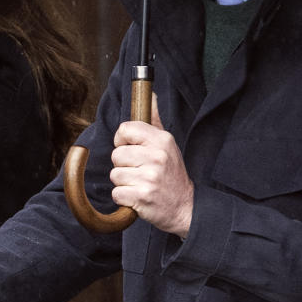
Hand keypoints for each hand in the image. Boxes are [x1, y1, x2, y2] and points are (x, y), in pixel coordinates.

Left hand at [110, 95, 193, 236]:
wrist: (185, 207)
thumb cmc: (171, 173)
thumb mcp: (168, 143)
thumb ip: (154, 119)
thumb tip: (150, 94)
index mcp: (161, 140)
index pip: (125, 129)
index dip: (122, 141)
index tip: (130, 149)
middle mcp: (157, 156)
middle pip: (116, 155)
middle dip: (124, 166)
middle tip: (140, 171)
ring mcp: (150, 177)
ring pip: (115, 175)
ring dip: (124, 183)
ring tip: (141, 184)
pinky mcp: (142, 196)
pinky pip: (117, 193)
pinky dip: (124, 198)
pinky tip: (139, 196)